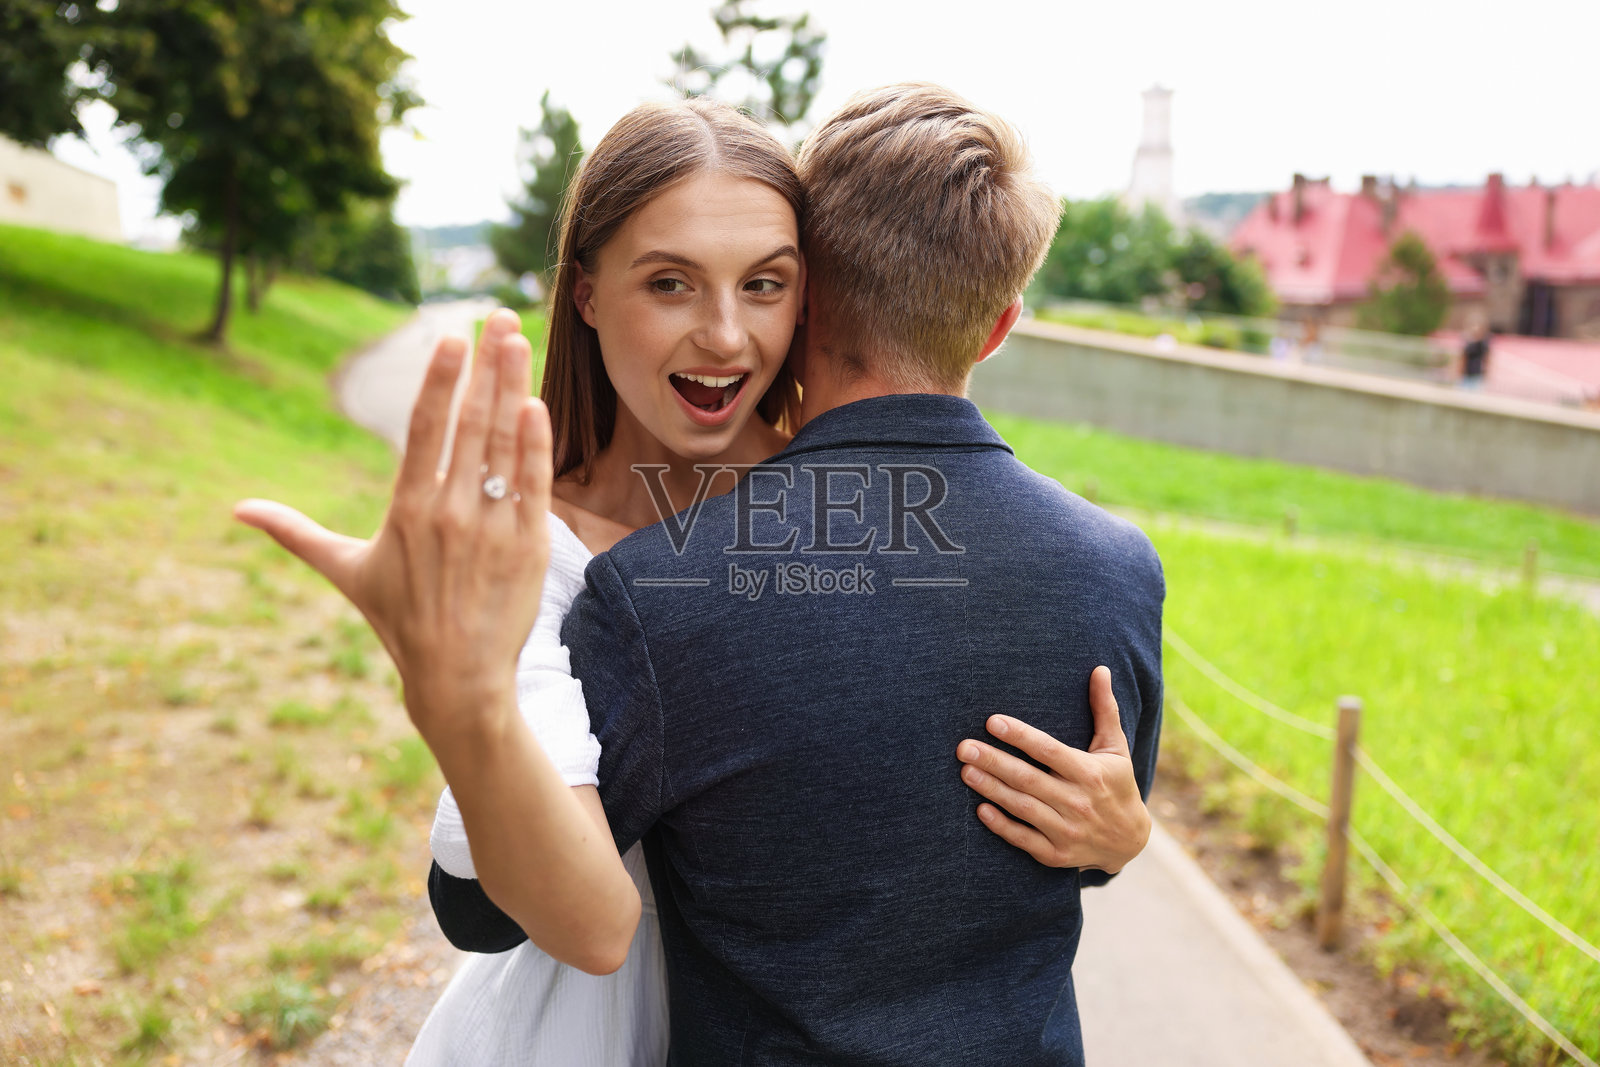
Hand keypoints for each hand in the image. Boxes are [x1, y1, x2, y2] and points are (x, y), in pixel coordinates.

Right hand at [233, 310, 553, 738]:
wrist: (458, 678)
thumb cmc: (400, 620)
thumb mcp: (346, 572)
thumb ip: (295, 533)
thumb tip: (235, 509)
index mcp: (406, 509)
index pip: (423, 429)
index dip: (439, 379)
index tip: (454, 337)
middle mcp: (449, 512)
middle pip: (470, 424)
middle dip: (487, 366)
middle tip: (499, 319)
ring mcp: (492, 527)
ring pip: (505, 444)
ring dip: (515, 388)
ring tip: (520, 342)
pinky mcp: (528, 546)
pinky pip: (533, 484)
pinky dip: (535, 444)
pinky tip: (536, 405)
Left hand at [956, 666, 1150, 872]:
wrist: (1131, 841)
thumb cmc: (1117, 784)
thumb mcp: (1116, 748)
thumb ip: (1104, 709)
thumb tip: (1100, 669)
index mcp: (1089, 773)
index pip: (1049, 751)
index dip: (1020, 736)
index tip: (992, 721)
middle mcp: (1078, 802)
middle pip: (1028, 779)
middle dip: (994, 762)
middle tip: (963, 747)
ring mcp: (1067, 830)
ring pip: (1022, 807)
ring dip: (991, 789)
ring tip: (965, 771)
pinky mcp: (1056, 854)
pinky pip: (1024, 839)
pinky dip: (1002, 826)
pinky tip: (980, 809)